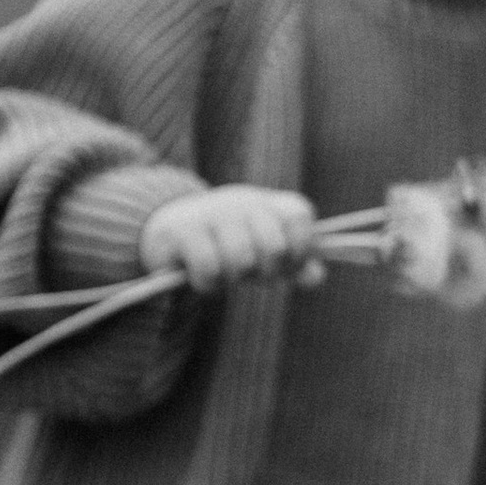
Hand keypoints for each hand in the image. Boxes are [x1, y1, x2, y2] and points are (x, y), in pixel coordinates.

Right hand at [140, 187, 321, 291]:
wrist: (169, 229)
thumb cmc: (229, 244)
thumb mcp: (266, 251)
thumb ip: (296, 263)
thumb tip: (316, 277)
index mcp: (268, 203)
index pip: (300, 217)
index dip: (300, 250)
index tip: (286, 264)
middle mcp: (242, 200)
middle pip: (274, 248)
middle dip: (265, 273)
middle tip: (249, 273)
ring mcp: (212, 212)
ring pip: (242, 260)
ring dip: (234, 279)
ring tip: (224, 274)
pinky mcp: (182, 230)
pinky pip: (209, 269)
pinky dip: (209, 284)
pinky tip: (201, 276)